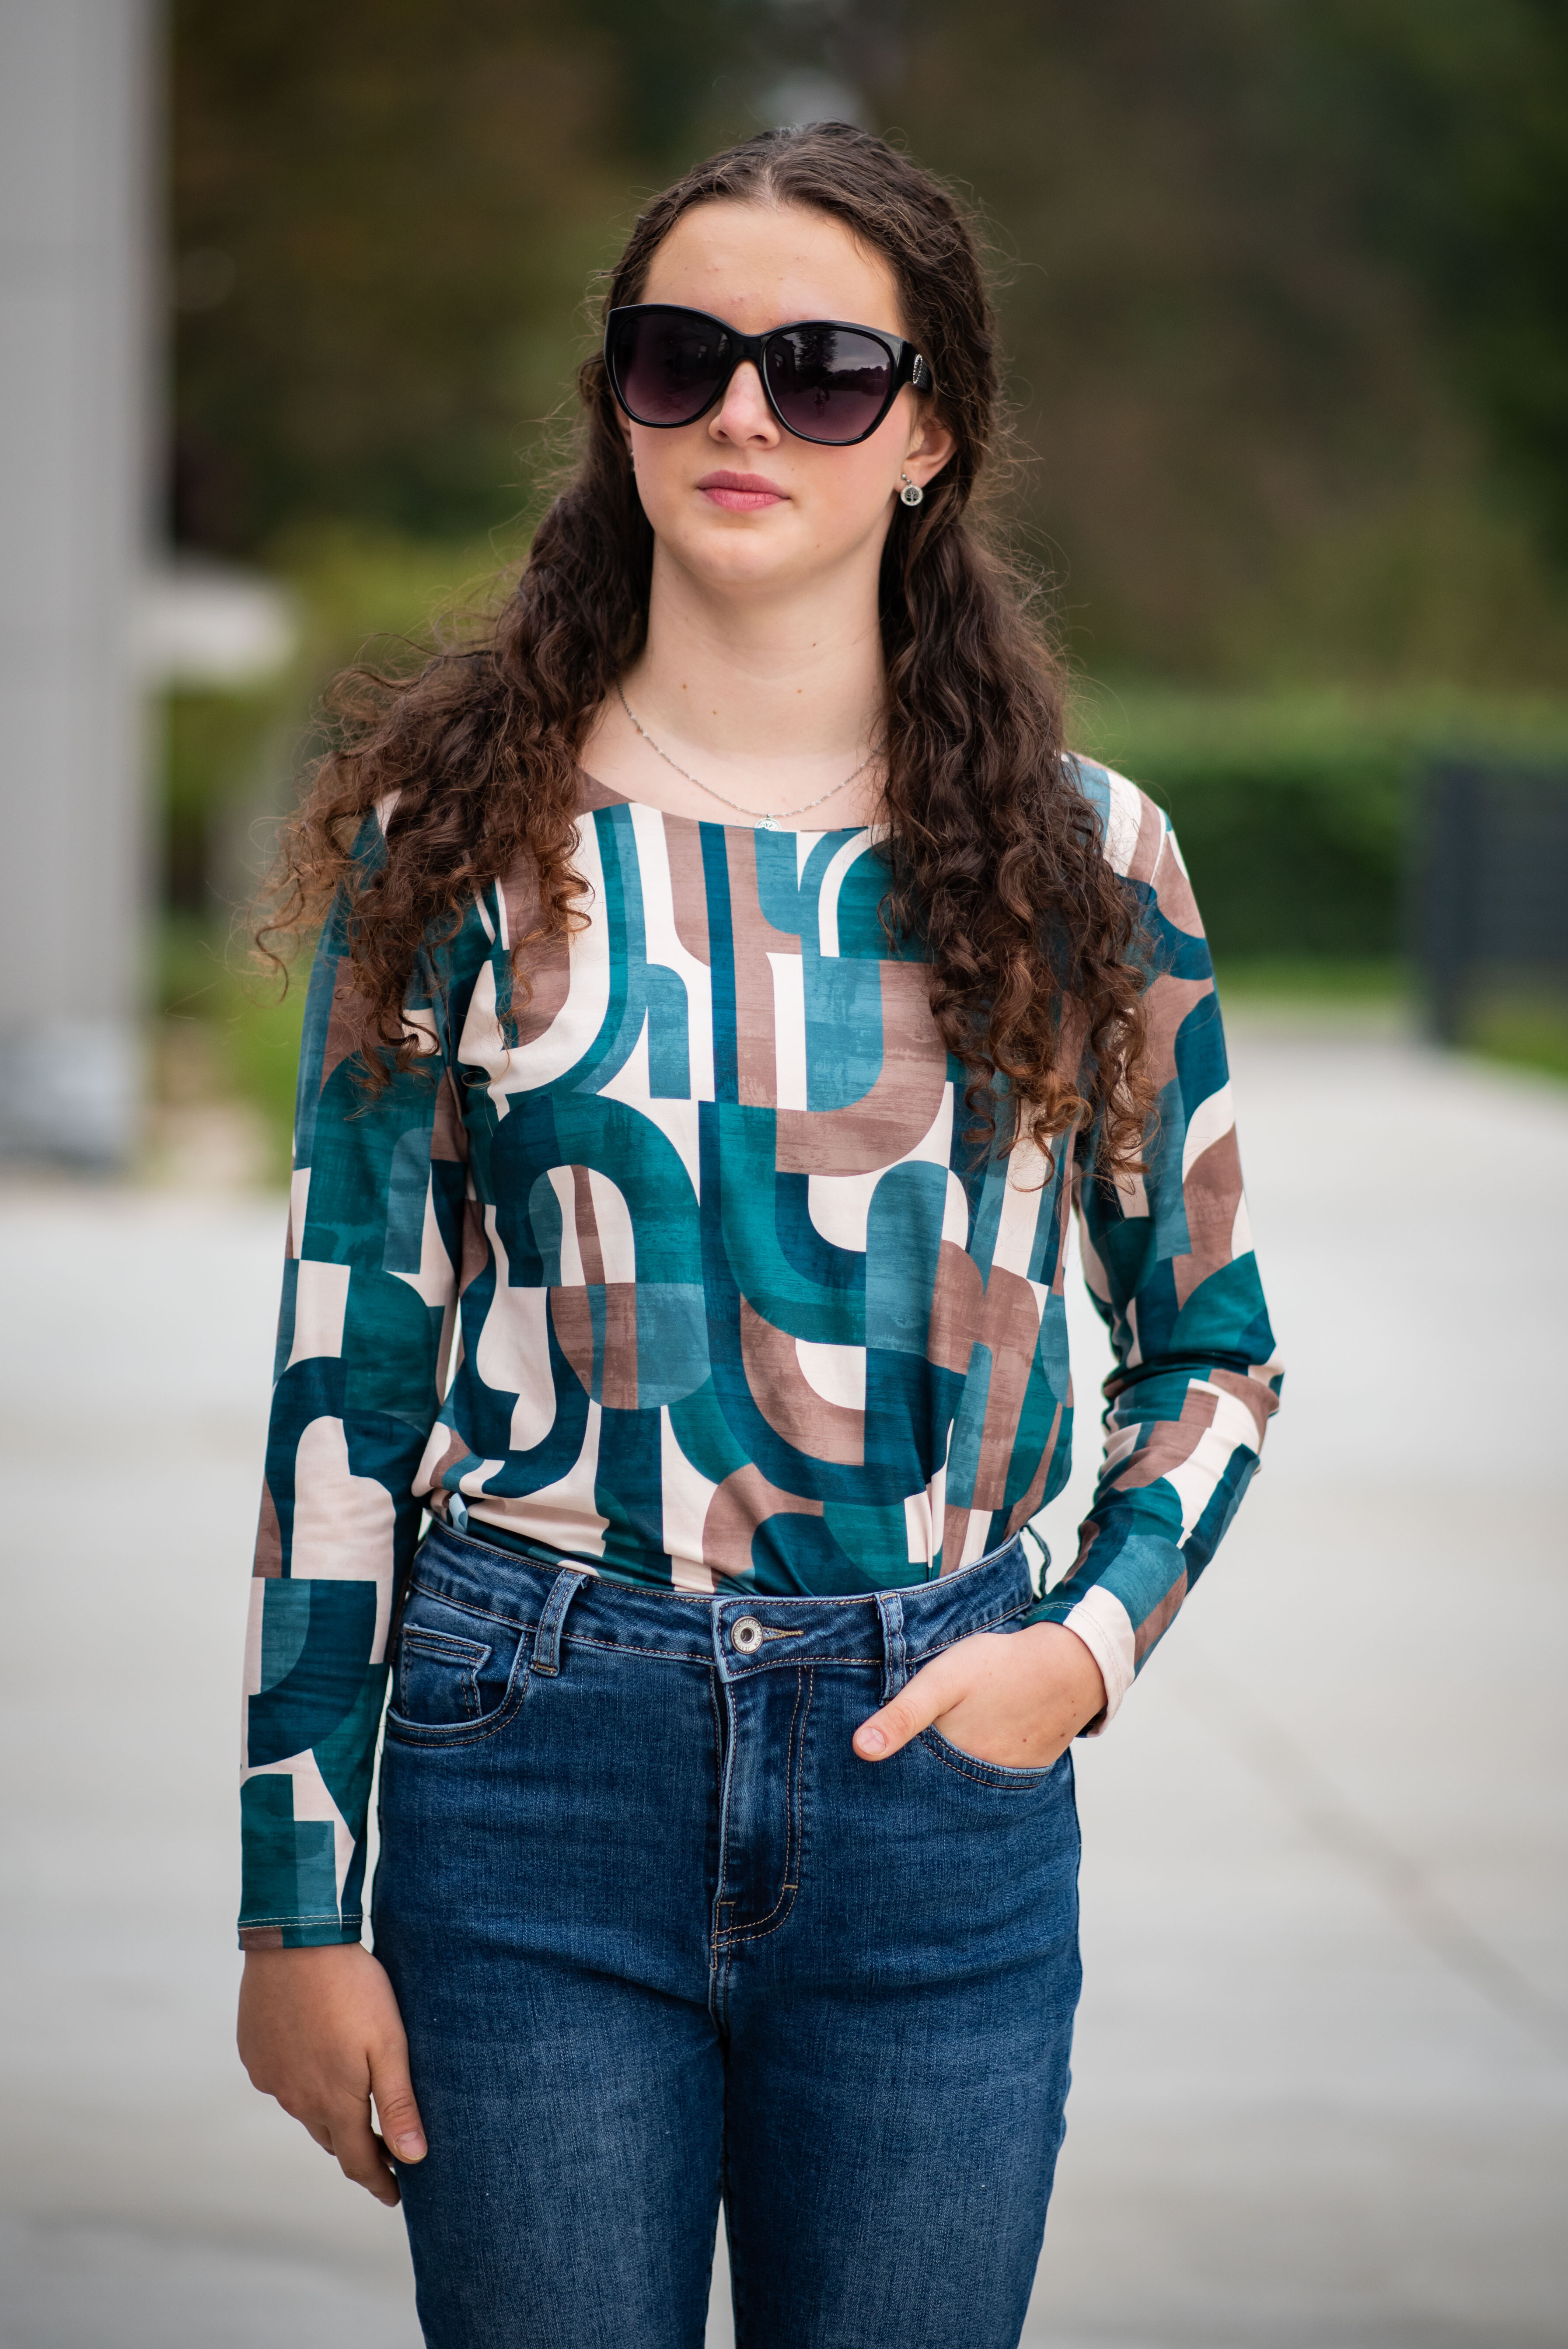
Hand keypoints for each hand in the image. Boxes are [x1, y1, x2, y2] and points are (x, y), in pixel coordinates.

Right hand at [237, 1942, 425, 2205]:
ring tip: (351, 2099)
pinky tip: (316, 2060)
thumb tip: (415, 2158)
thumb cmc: (352, 1988)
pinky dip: (302, 2081)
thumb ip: (398, 2104)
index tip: (396, 2195)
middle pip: (333, 2138)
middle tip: (382, 2147)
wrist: (295, 1940)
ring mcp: (271, 2077)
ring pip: (305, 2109)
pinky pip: (282, 2081)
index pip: (358, 2162)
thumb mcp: (389, 2044)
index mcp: (334, 2102)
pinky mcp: (254, 2053)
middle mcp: (297, 2100)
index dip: (380, 2182)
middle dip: (358, 2148)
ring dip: (329, 2112)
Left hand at [852, 1622, 1105, 1770]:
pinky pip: (991, 1776)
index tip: (869, 1771)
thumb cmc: (1000, 1668)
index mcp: (952, 1764)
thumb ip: (902, 1715)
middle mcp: (979, 1784)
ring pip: (963, 1783)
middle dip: (916, 1779)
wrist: (1069, 1666)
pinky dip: (977, 1765)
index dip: (888, 1776)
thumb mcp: (942, 1682)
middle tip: (907, 1753)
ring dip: (947, 1773)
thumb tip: (860, 1749)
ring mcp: (1005, 1780)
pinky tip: (971, 1744)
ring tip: (938, 1748)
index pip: (907, 1784)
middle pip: (934, 1788)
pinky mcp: (1024, 1770)